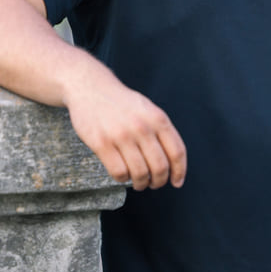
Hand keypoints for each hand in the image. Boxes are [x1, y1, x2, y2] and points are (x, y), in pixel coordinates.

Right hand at [66, 80, 186, 190]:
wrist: (91, 88)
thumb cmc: (122, 103)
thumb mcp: (148, 109)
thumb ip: (161, 131)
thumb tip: (174, 164)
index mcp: (158, 119)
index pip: (177, 152)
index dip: (179, 171)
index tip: (177, 182)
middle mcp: (142, 127)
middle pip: (160, 167)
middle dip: (159, 181)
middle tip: (154, 184)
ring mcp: (121, 135)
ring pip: (140, 173)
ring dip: (141, 183)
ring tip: (138, 182)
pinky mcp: (101, 143)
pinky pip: (119, 172)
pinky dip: (123, 179)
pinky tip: (122, 174)